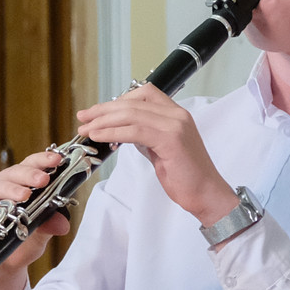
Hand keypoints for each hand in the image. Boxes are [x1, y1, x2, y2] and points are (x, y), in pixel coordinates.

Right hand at [0, 151, 72, 289]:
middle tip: (43, 180)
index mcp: (22, 184)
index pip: (32, 165)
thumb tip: (63, 224)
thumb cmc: (23, 242)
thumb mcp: (42, 234)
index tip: (57, 160)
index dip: (43, 160)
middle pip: (14, 172)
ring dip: (11, 189)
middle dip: (29, 174)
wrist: (5, 267)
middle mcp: (4, 187)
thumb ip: (51, 225)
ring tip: (24, 195)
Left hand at [76, 85, 238, 226]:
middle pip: (133, 102)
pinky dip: (113, 132)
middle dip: (104, 109)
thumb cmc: (185, 177)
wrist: (206, 194)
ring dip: (104, 121)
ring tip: (86, 130)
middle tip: (83, 117)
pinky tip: (99, 137)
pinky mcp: (171, 140)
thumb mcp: (161, 150)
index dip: (117, 100)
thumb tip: (123, 131)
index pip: (143, 94)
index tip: (97, 112)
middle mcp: (177, 115)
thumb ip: (146, 136)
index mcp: (176, 114)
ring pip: (131, 114)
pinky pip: (135, 130)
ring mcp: (175, 125)